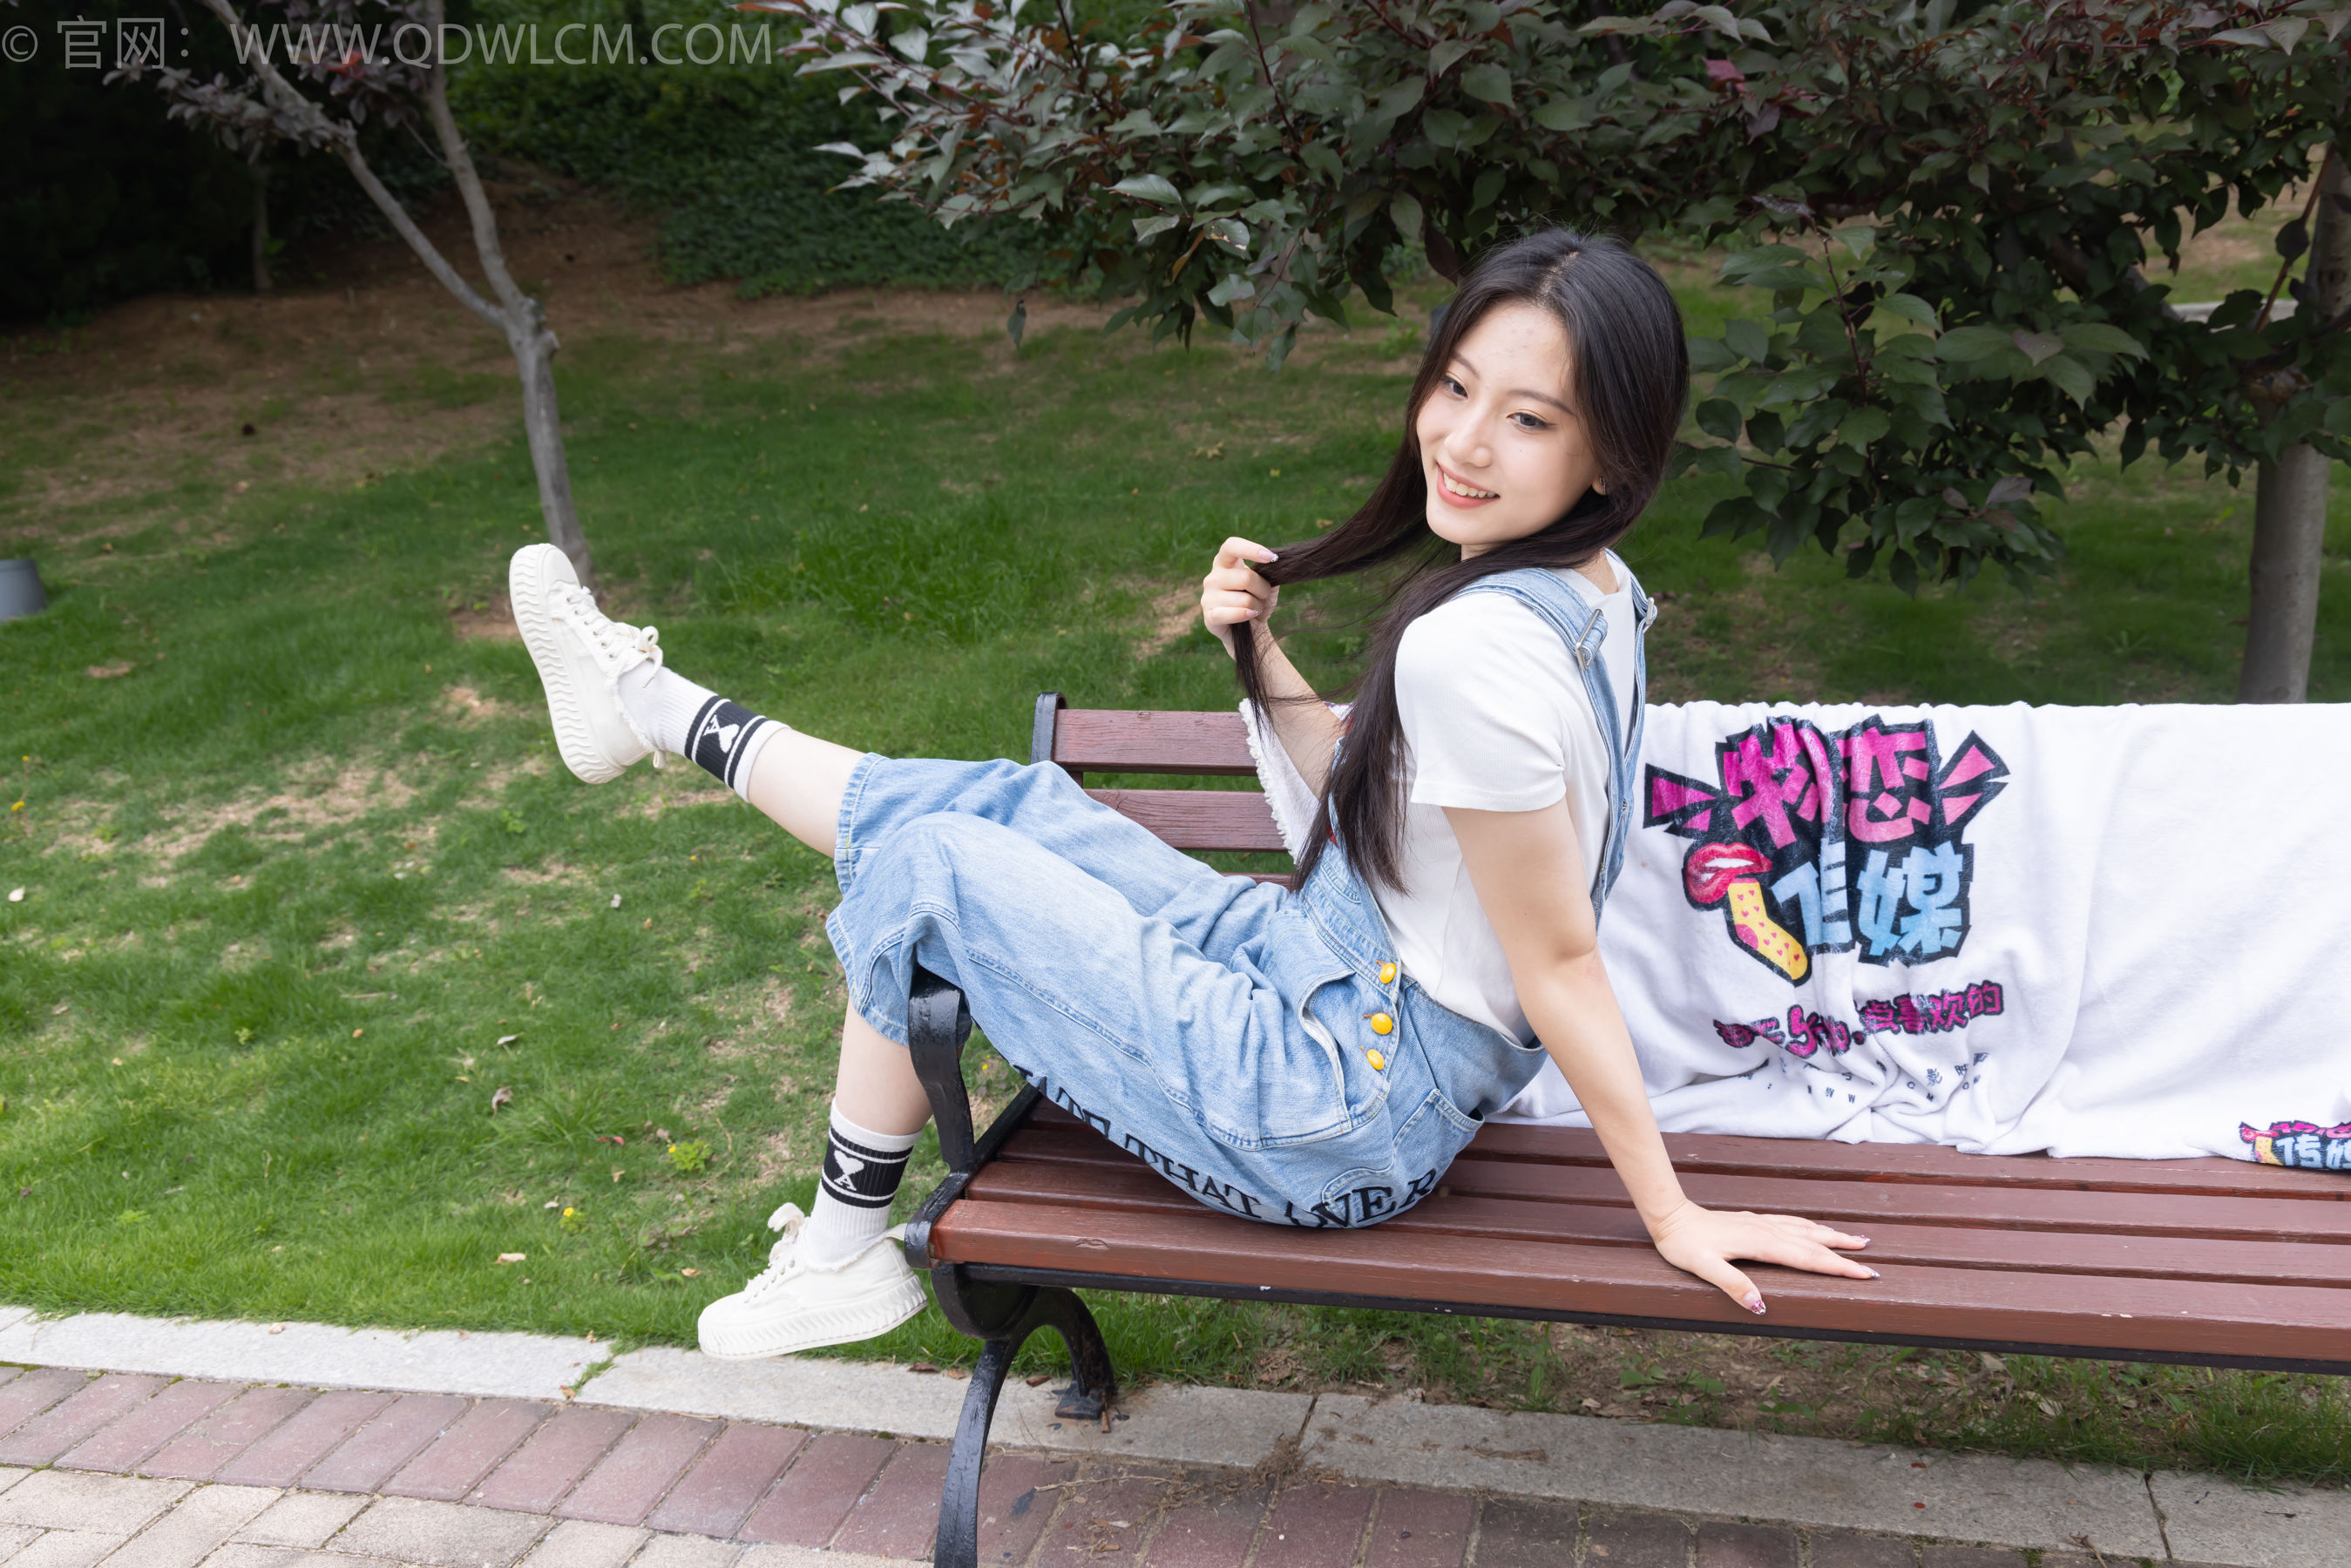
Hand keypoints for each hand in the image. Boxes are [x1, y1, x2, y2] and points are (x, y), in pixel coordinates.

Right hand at [1201, 536, 1279, 654]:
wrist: (1250, 629)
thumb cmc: (1257, 601)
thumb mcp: (1266, 584)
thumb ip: (1268, 573)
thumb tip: (1274, 566)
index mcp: (1225, 562)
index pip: (1231, 546)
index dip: (1251, 549)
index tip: (1272, 557)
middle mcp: (1213, 577)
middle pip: (1246, 577)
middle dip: (1263, 589)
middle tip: (1264, 597)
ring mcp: (1208, 596)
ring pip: (1244, 599)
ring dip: (1257, 606)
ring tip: (1255, 609)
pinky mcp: (1209, 616)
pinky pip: (1232, 613)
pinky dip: (1246, 615)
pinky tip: (1251, 615)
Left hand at [1646, 1199, 1875, 1313]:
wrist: (1669, 1216)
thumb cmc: (1683, 1244)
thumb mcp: (1703, 1268)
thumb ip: (1732, 1284)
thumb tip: (1761, 1305)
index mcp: (1761, 1244)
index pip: (1808, 1259)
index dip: (1838, 1268)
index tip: (1866, 1275)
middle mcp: (1766, 1231)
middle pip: (1813, 1244)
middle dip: (1844, 1254)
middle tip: (1873, 1264)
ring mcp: (1760, 1223)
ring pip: (1805, 1230)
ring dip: (1832, 1236)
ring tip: (1858, 1240)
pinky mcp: (1753, 1221)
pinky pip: (1791, 1223)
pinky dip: (1811, 1227)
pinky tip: (1816, 1228)